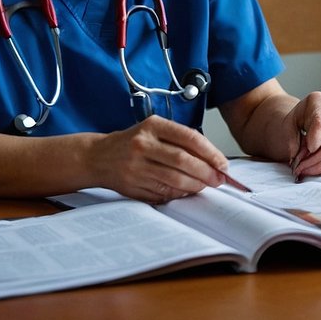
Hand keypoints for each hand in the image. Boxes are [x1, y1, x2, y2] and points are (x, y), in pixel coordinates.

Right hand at [89, 116, 232, 203]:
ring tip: (205, 185)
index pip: (189, 138)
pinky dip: (179, 193)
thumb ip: (180, 140)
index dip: (211, 153)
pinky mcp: (132, 186)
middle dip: (206, 172)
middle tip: (219, 179)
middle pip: (183, 160)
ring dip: (195, 185)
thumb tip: (212, 160)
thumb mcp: (154, 130)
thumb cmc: (133, 142)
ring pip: (174, 179)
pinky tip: (186, 190)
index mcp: (152, 126)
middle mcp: (143, 144)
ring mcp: (136, 166)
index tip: (223, 163)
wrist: (98, 156)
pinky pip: (162, 192)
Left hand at [286, 91, 320, 179]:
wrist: (298, 132)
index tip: (306, 149)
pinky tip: (319, 169)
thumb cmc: (292, 129)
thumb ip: (293, 139)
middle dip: (317, 160)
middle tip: (300, 167)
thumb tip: (310, 152)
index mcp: (319, 102)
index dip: (316, 138)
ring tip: (306, 169)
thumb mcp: (284, 129)